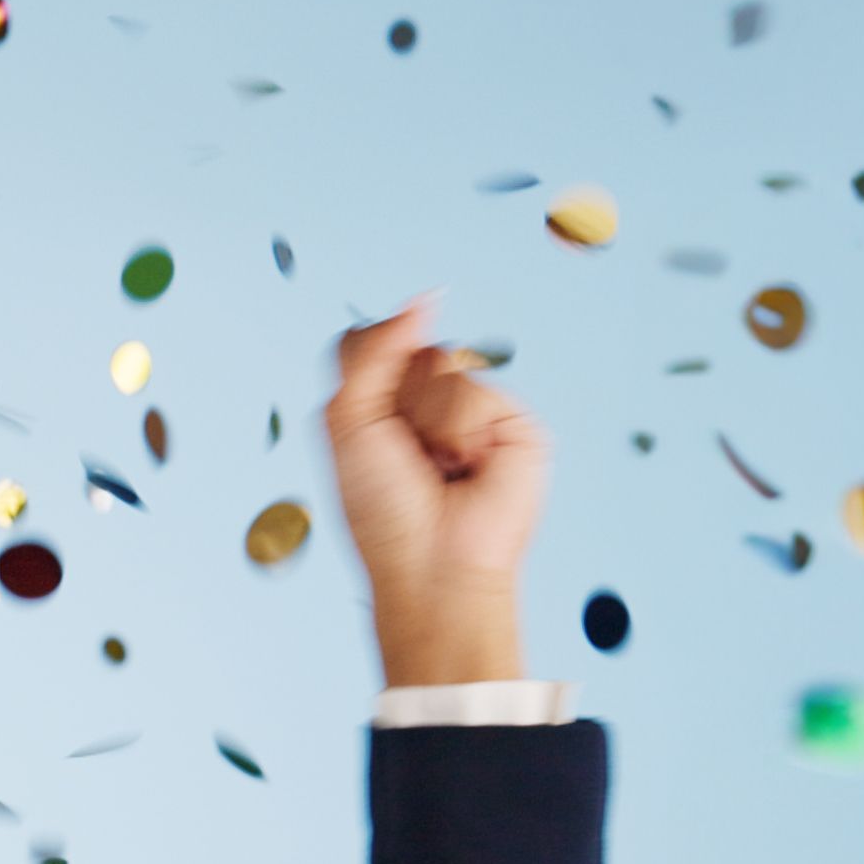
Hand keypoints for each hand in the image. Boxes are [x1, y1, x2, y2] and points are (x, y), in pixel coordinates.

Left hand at [325, 294, 550, 687]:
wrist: (434, 565)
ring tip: (439, 465)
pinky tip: (468, 466)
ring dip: (428, 420)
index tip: (371, 424)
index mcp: (387, 404)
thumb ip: (371, 350)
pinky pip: (478, 389)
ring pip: (444, 361)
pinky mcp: (514, 425)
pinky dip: (462, 431)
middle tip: (406, 452)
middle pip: (410, 346)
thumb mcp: (348, 422)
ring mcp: (476, 412)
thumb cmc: (384, 511)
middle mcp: (433, 403)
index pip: (374, 342)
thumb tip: (424, 297)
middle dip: (397, 399)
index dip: (370, 365)